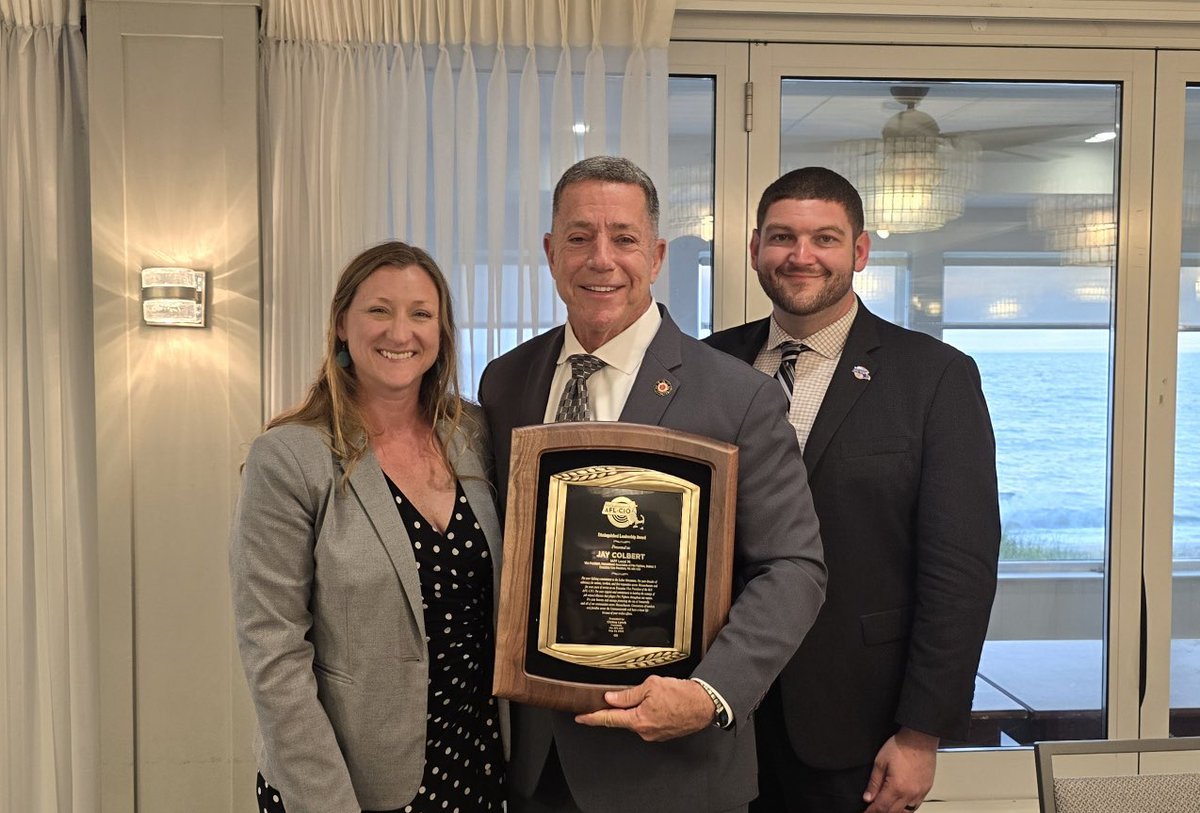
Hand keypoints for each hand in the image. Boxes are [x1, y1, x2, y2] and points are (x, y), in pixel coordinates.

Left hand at [573, 675, 714, 741]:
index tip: (581, 718)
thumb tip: (611, 698)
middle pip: (624, 719)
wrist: (704, 704)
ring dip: (639, 708)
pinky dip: (649, 713)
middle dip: (624, 706)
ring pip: (638, 719)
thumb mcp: (651, 686)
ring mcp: (654, 735)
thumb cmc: (681, 695)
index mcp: (638, 720)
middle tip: (633, 693)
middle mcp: (644, 731)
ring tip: (655, 696)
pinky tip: (659, 704)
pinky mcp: (663, 734)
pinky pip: (649, 722)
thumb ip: (628, 694)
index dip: (592, 718)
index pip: (608, 719)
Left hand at [862, 727, 937, 812]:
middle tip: (873, 810)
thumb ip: (874, 782)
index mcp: (896, 787)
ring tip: (886, 807)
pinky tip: (901, 804)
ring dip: (894, 812)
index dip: (871, 812)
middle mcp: (910, 793)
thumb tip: (868, 797)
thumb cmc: (901, 746)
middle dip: (881, 812)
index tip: (866, 812)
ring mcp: (920, 793)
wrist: (919, 738)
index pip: (881, 807)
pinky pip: (916, 806)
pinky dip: (906, 808)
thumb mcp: (880, 762)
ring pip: (905, 812)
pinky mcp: (926, 789)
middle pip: (893, 812)